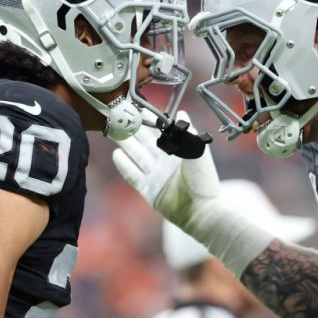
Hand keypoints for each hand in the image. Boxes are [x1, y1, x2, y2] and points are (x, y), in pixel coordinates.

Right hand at [114, 111, 272, 276]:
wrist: (202, 210)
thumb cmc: (203, 179)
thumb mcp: (198, 150)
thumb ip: (187, 132)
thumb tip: (181, 112)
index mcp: (176, 149)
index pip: (158, 131)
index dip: (148, 120)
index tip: (136, 107)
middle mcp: (164, 160)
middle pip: (143, 141)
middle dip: (131, 128)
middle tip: (118, 115)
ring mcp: (155, 175)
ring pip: (136, 154)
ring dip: (125, 143)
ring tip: (113, 130)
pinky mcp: (148, 189)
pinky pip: (133, 175)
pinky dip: (125, 165)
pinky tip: (117, 154)